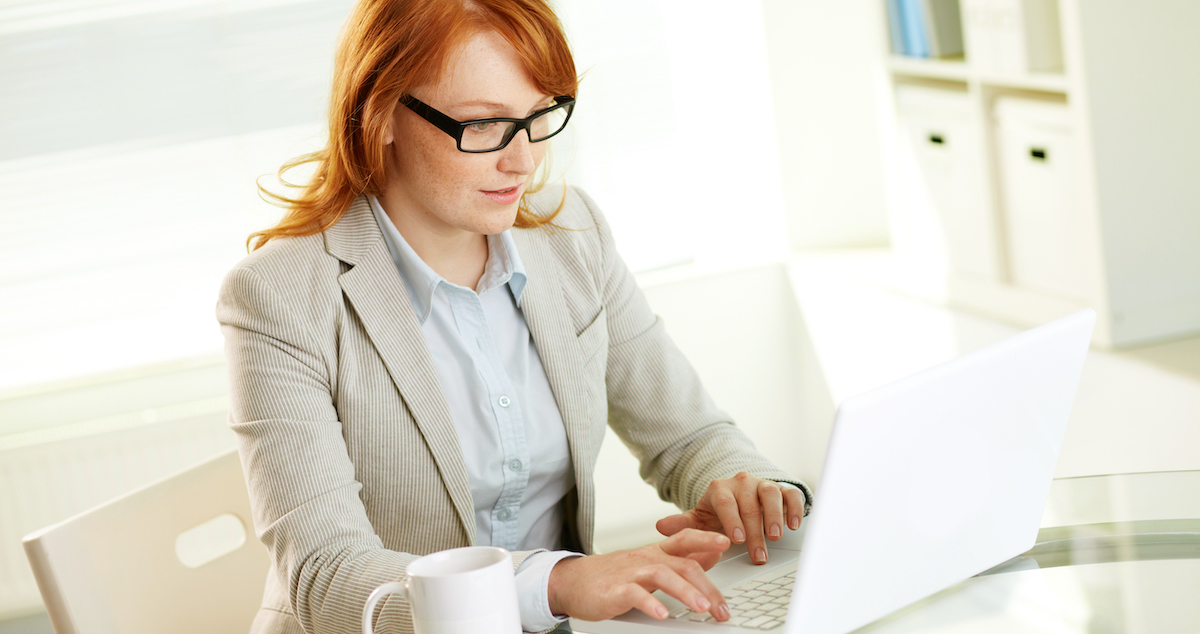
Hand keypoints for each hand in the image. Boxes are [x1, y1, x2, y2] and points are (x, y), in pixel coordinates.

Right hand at [547, 528, 731, 621]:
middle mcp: (646, 558)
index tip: (728, 541)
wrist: (574, 581)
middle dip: (707, 586)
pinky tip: (662, 614)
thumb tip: (712, 553)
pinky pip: (635, 595)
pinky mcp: (615, 590)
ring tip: (702, 608)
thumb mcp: (651, 563)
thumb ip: (681, 559)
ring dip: (686, 592)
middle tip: (722, 607)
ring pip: (663, 576)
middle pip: (682, 564)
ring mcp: (630, 573)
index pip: (685, 539)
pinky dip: (650, 604)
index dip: (706, 538)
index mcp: (656, 552)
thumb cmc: (615, 574)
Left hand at [655, 472, 803, 564]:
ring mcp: (762, 484)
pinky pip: (790, 494)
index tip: (736, 540)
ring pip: (770, 494)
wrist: (738, 499)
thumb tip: (661, 526)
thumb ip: (682, 524)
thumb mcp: (699, 518)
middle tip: (758, 554)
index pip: (726, 503)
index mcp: (720, 489)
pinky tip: (794, 524)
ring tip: (775, 536)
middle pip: (749, 505)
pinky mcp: (781, 489)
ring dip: (774, 516)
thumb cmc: (718, 513)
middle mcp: (741, 483)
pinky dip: (794, 507)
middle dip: (754, 532)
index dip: (732, 521)